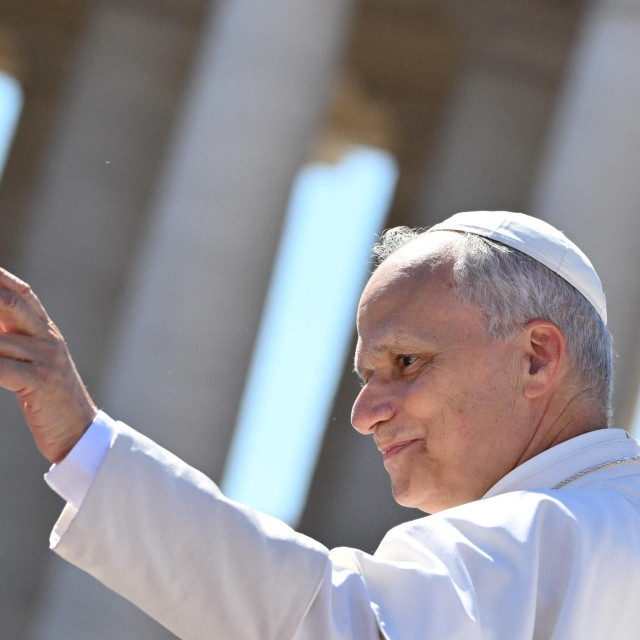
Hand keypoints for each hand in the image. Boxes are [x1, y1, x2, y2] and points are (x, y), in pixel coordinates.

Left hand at [0, 267, 96, 462]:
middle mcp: (48, 339)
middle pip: (11, 302)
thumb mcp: (36, 363)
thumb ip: (17, 340)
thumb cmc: (51, 399)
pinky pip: (1, 368)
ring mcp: (46, 359)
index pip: (21, 292)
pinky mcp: (40, 382)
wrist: (80, 431)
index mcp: (47, 332)